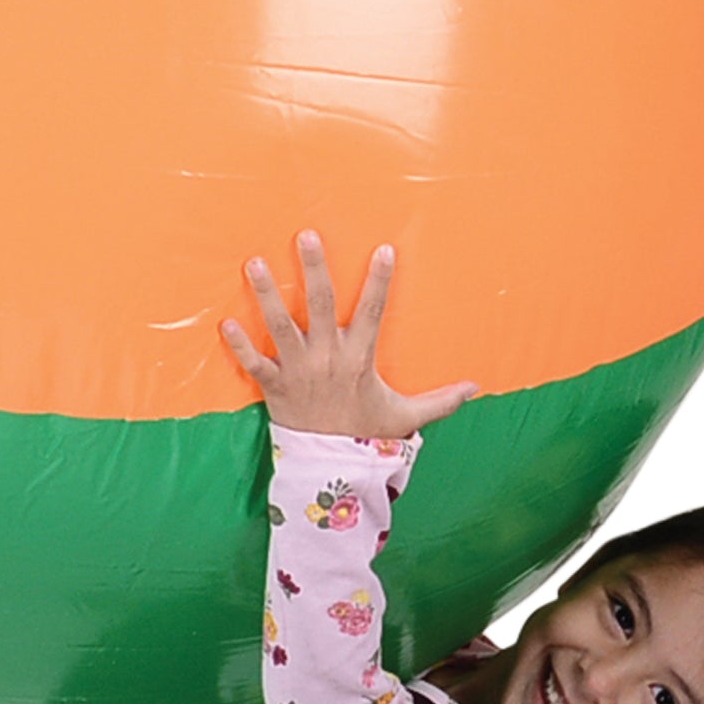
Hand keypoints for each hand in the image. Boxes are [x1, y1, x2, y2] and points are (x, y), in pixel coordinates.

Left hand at [221, 233, 479, 440]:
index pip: (372, 311)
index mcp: (359, 358)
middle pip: (320, 304)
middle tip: (306, 235)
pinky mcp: (274, 387)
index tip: (384, 249)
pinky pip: (254, 363)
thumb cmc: (366, 433)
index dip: (380, 281)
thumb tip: (477, 388)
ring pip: (281, 325)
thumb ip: (441, 400)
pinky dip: (239, 346)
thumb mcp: (406, 416)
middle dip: (314, 268)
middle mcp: (328, 358)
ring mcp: (298, 371)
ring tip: (255, 263)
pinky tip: (225, 322)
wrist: (331, 467)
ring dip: (267, 294)